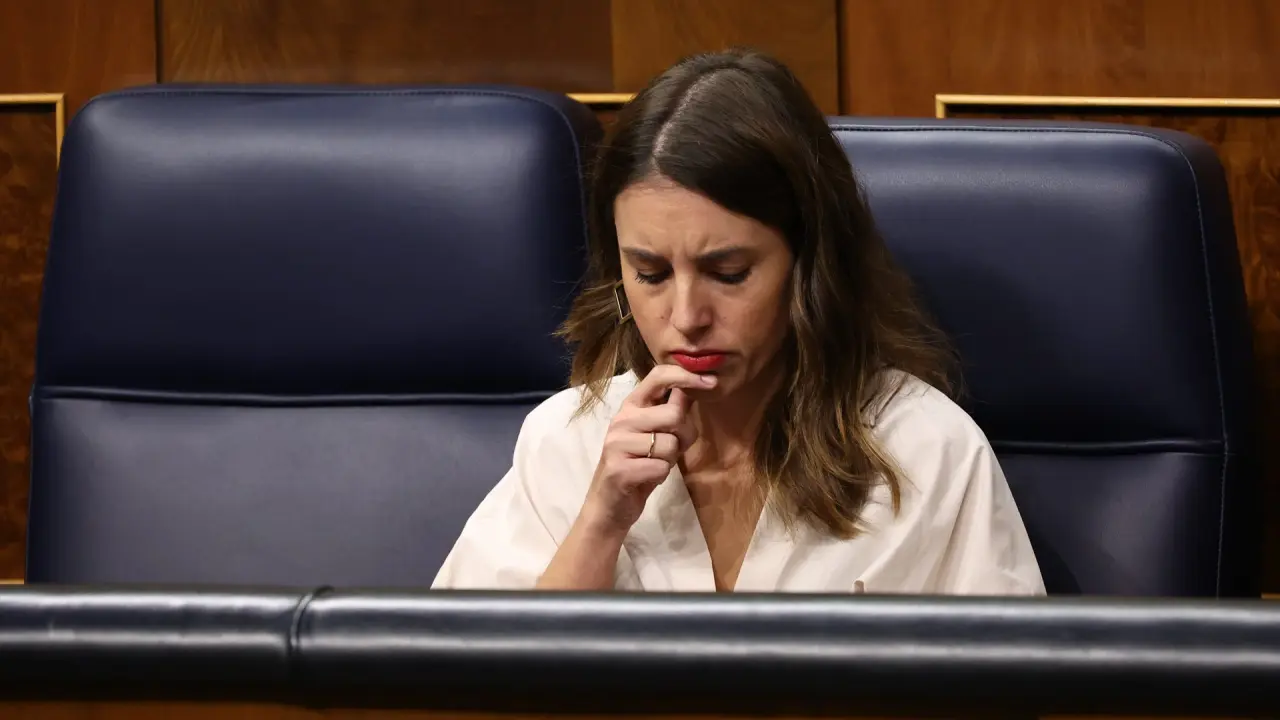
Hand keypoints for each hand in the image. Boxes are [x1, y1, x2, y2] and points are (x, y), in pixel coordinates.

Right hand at [580, 365, 715, 536]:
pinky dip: (661, 476)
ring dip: (670, 460)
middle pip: (674, 415)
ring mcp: (617, 444)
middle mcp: (621, 419)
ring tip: (654, 464)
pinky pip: (662, 467)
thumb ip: (672, 411)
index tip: (710, 382)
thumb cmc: (638, 465)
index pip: (658, 376)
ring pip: (670, 444)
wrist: (610, 504)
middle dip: (684, 437)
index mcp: (631, 406)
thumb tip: (695, 386)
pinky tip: (647, 477)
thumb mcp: (656, 434)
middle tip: (671, 451)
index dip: (687, 376)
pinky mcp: (620, 469)